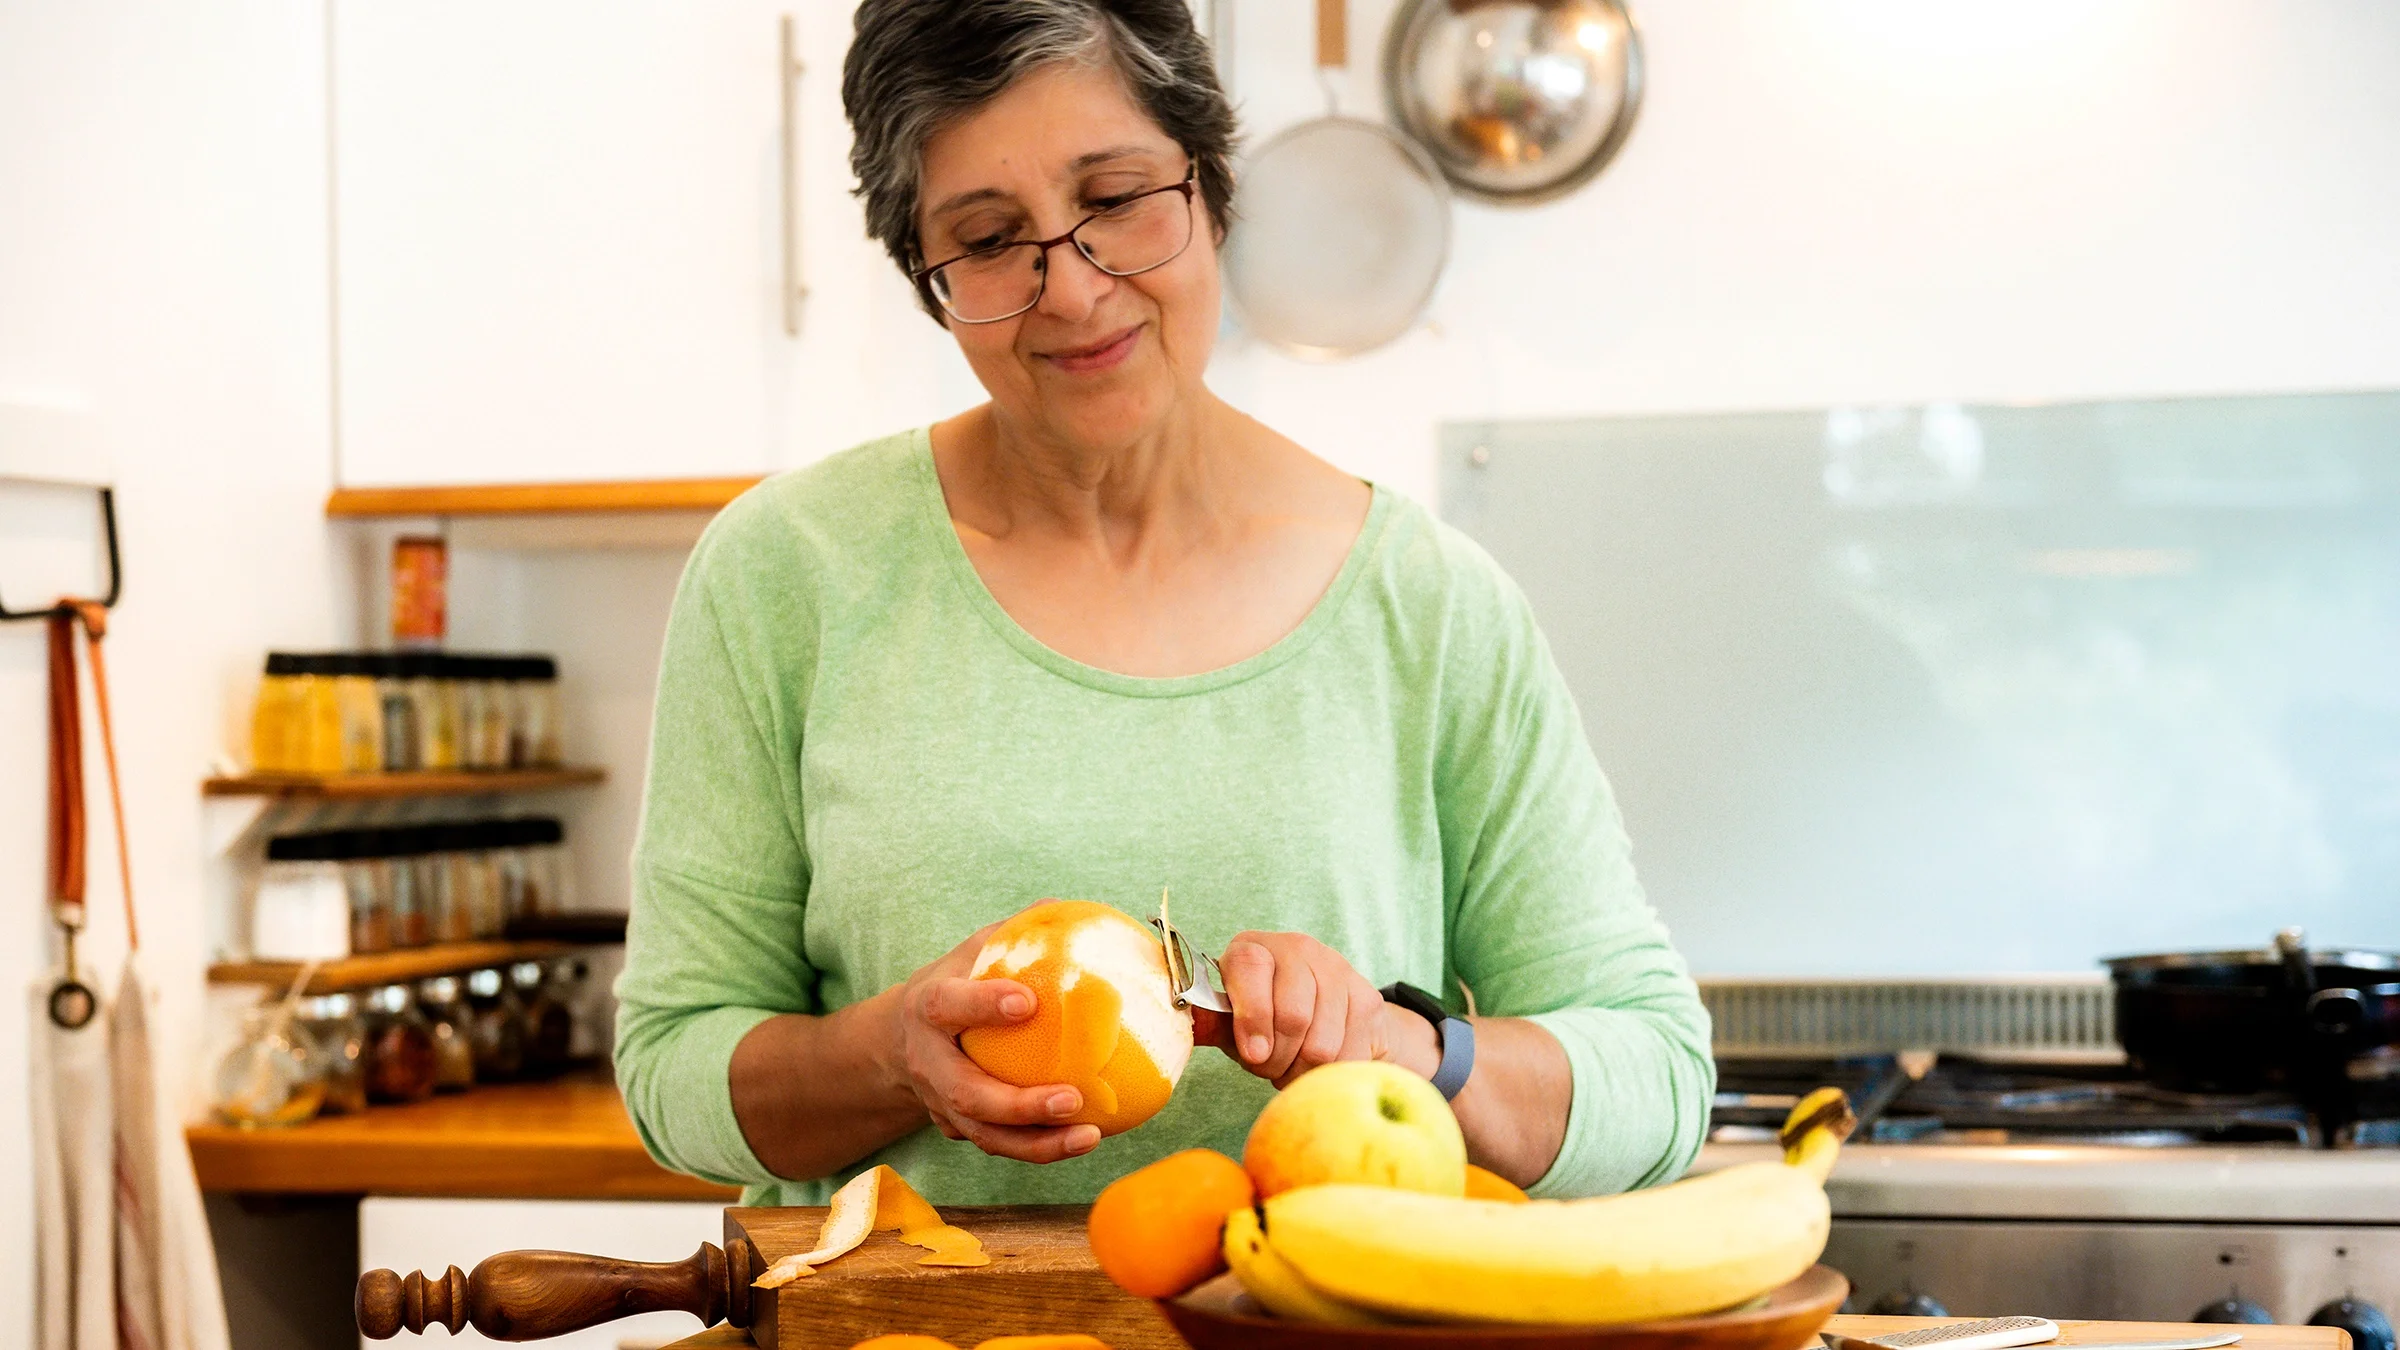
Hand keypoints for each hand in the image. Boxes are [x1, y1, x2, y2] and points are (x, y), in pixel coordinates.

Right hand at [888, 919, 1100, 1162]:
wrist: (898, 1043)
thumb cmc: (953, 985)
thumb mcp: (971, 951)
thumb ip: (1013, 933)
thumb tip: (1066, 908)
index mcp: (928, 1009)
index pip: (949, 1007)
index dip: (983, 1005)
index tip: (1028, 1002)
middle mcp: (929, 1064)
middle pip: (968, 1094)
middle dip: (1019, 1104)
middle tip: (1072, 1099)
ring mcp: (940, 1104)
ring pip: (986, 1136)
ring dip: (1040, 1144)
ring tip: (1091, 1136)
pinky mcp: (957, 1130)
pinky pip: (1000, 1145)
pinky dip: (1041, 1148)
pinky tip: (1087, 1138)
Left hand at [1215, 931, 1389, 1088]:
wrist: (1327, 1014)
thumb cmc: (1266, 1018)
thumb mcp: (1234, 1020)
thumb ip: (1213, 1024)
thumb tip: (1186, 1024)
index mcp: (1254, 948)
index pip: (1251, 969)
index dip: (1252, 1017)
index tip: (1252, 1054)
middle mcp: (1297, 948)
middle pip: (1293, 1015)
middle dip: (1276, 1059)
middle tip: (1268, 1068)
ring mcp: (1337, 970)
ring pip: (1321, 1043)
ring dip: (1301, 1071)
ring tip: (1291, 1066)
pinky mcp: (1367, 999)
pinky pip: (1347, 1055)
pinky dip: (1328, 1074)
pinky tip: (1317, 1065)